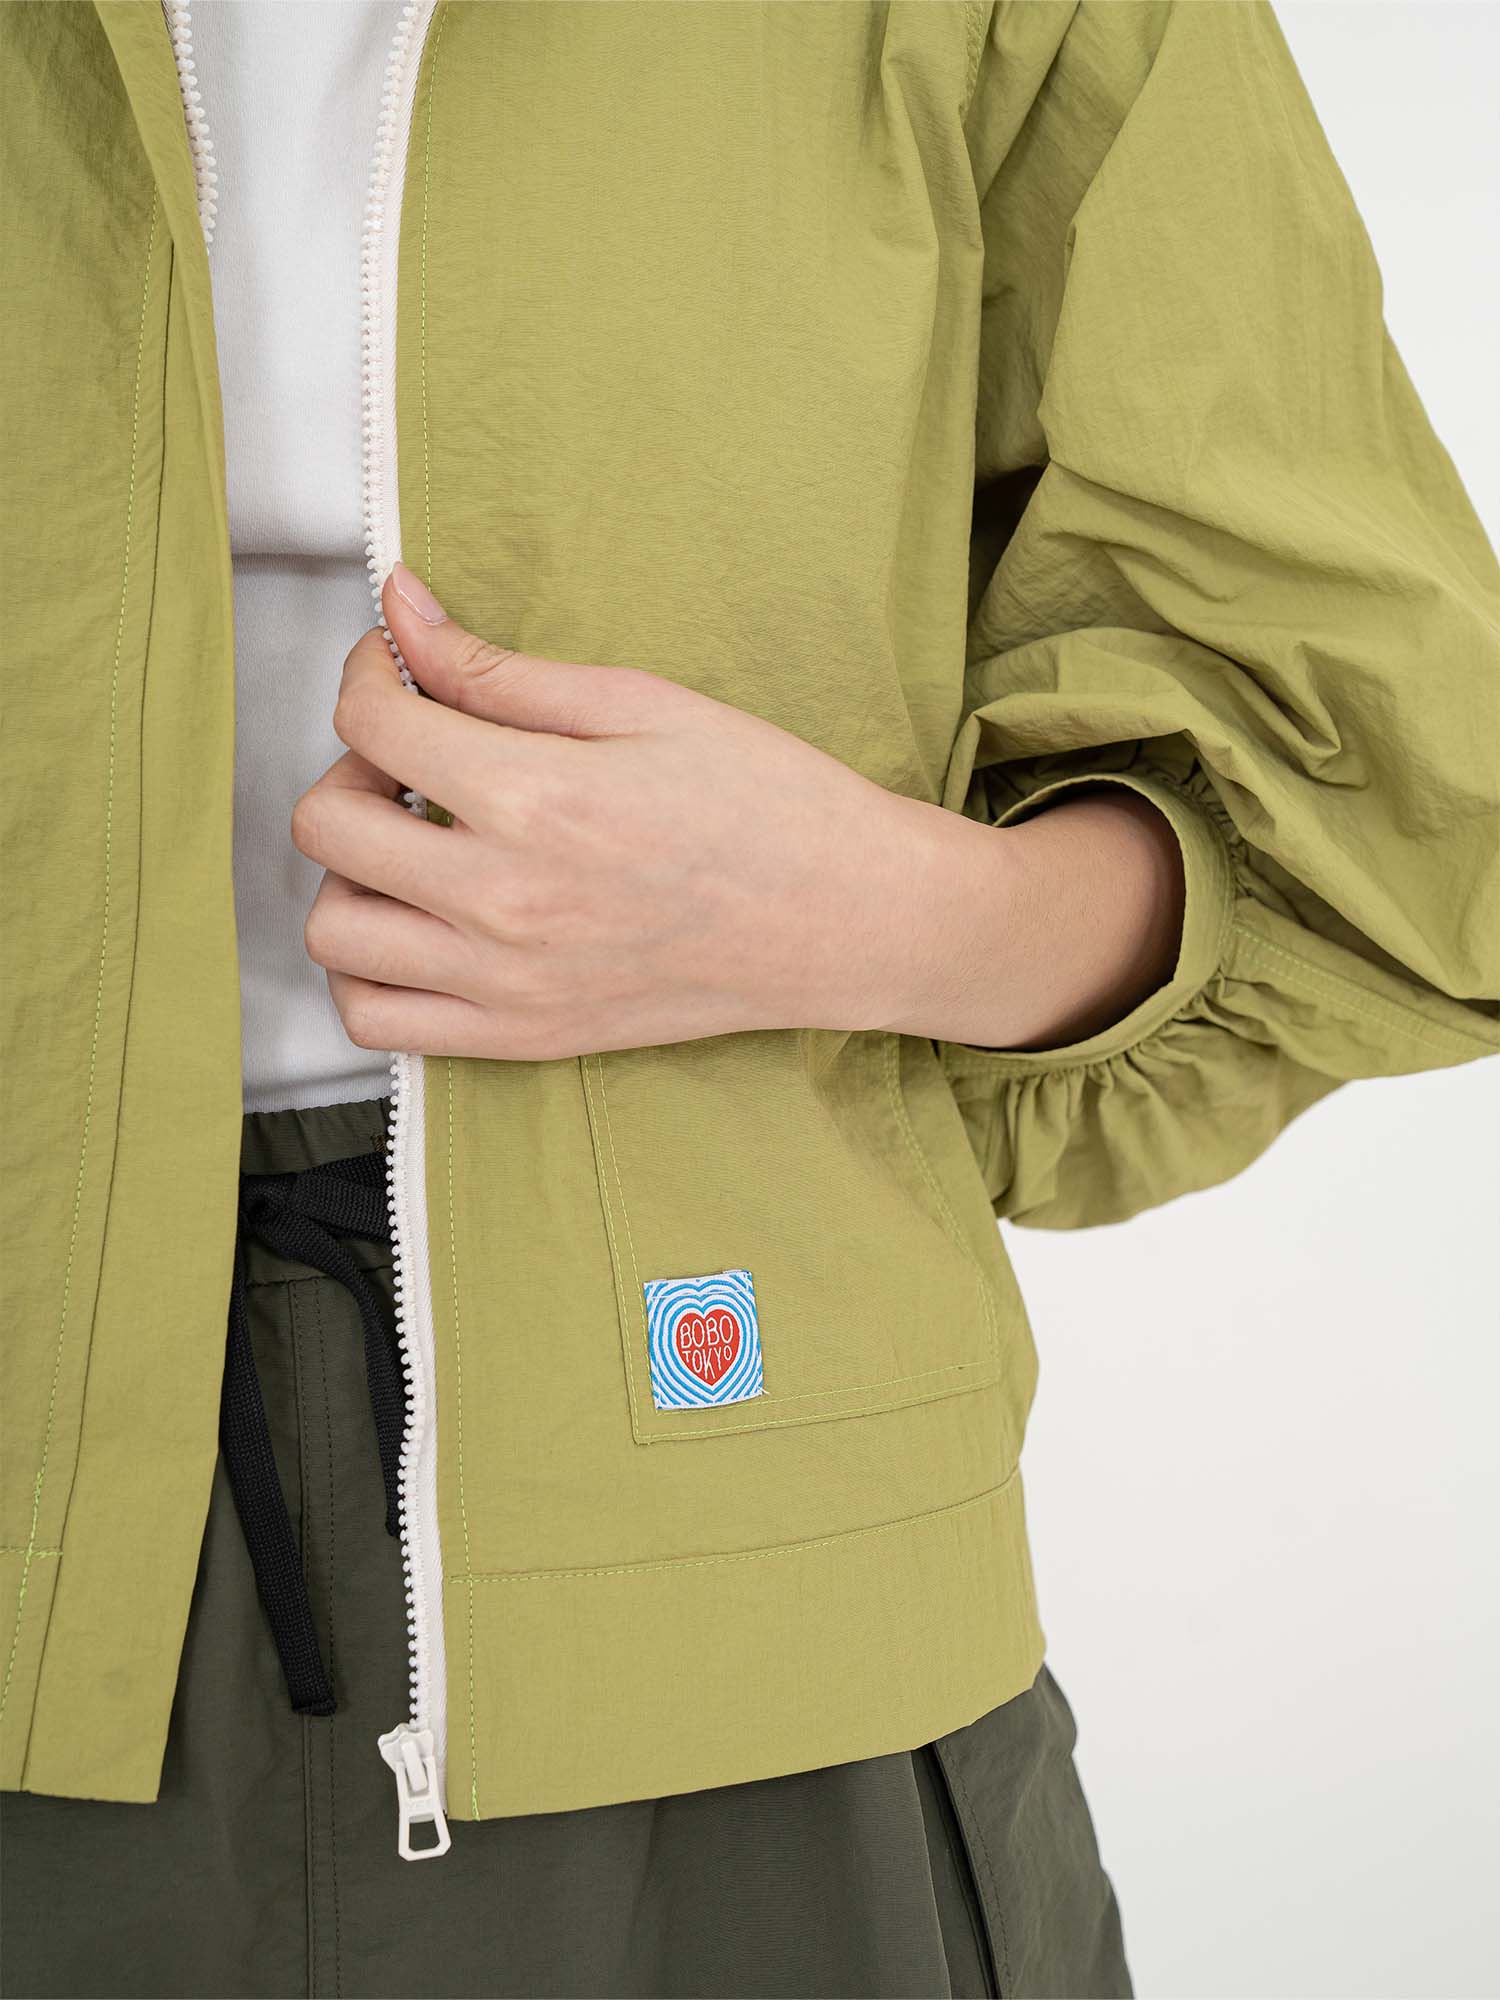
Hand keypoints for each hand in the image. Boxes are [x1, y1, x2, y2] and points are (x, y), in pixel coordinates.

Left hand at [291, 565, 1183, 1059]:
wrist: (849, 922)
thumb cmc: (769, 802)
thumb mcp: (642, 703)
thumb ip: (501, 669)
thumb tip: (401, 612)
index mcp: (535, 799)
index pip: (370, 721)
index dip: (371, 671)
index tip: (403, 666)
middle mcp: (503, 901)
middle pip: (326, 824)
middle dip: (351, 766)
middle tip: (413, 755)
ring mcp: (506, 983)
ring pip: (334, 930)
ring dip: (352, 872)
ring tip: (417, 845)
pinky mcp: (523, 1038)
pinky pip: (378, 1022)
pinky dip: (370, 972)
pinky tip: (422, 926)